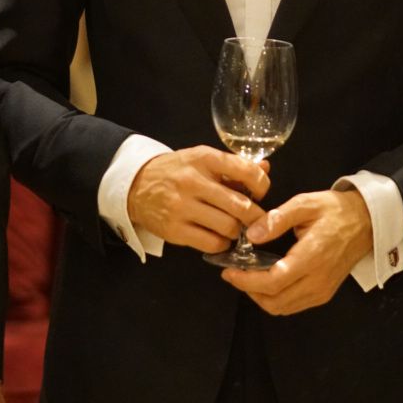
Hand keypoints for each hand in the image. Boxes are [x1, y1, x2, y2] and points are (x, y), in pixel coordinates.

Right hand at [127, 146, 268, 251]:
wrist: (136, 185)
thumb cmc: (176, 171)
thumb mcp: (202, 159)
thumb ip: (234, 165)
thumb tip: (265, 168)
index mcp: (204, 159)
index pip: (246, 170)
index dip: (262, 185)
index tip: (260, 192)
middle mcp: (193, 181)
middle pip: (241, 205)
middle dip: (255, 216)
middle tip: (256, 219)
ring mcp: (182, 207)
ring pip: (228, 227)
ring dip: (238, 231)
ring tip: (235, 228)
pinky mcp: (175, 230)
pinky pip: (211, 243)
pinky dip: (222, 244)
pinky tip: (219, 237)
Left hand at [221, 187, 372, 314]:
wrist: (367, 222)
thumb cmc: (335, 210)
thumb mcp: (306, 203)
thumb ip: (277, 218)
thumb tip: (251, 234)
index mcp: (312, 257)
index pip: (273, 281)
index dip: (246, 281)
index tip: (228, 271)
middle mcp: (317, 280)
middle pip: (275, 301)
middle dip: (249, 290)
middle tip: (233, 274)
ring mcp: (322, 291)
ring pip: (282, 308)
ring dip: (260, 297)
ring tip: (247, 277)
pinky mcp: (324, 294)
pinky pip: (293, 306)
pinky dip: (275, 299)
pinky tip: (266, 282)